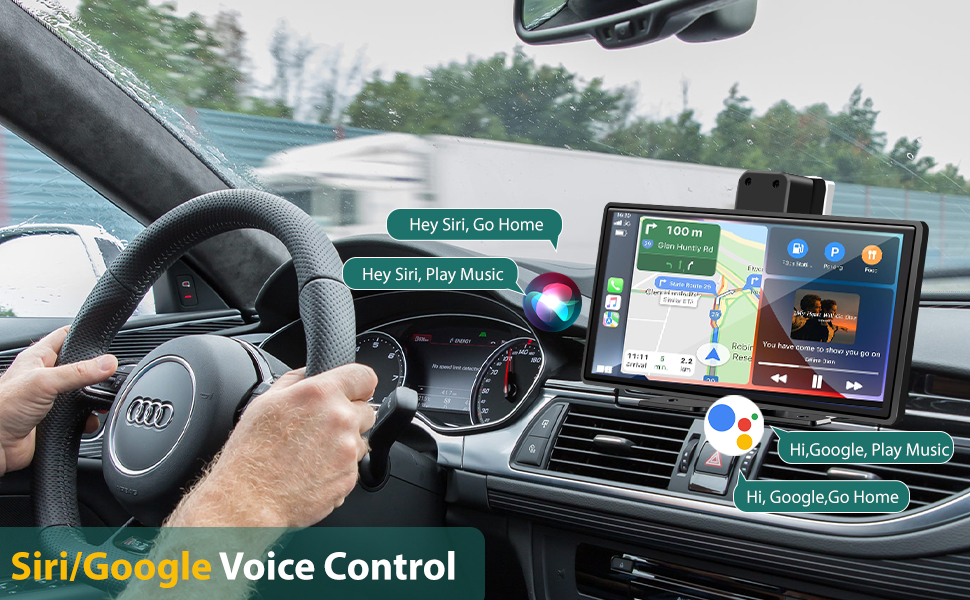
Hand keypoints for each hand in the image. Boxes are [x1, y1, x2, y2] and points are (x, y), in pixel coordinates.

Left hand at [0, 326, 117, 475]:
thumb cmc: (1, 408)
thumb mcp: (43, 382)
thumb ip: (77, 372)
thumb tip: (107, 362)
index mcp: (37, 359)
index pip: (65, 336)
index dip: (83, 333)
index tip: (104, 336)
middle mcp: (44, 377)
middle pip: (79, 367)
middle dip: (95, 373)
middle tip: (109, 375)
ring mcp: (50, 399)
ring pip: (82, 394)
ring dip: (93, 399)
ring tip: (101, 401)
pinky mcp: (55, 420)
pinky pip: (80, 417)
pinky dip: (88, 420)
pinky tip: (88, 421)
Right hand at [167, 363, 377, 527]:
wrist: (249, 498)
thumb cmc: (251, 453)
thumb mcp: (265, 402)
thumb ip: (295, 380)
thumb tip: (309, 373)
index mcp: (321, 394)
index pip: (365, 377)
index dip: (359, 384)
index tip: (354, 391)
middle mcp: (340, 419)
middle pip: (367, 410)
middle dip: (350, 417)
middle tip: (321, 429)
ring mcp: (348, 450)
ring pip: (361, 441)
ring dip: (345, 444)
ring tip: (312, 454)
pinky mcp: (350, 477)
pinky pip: (353, 467)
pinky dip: (338, 469)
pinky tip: (312, 471)